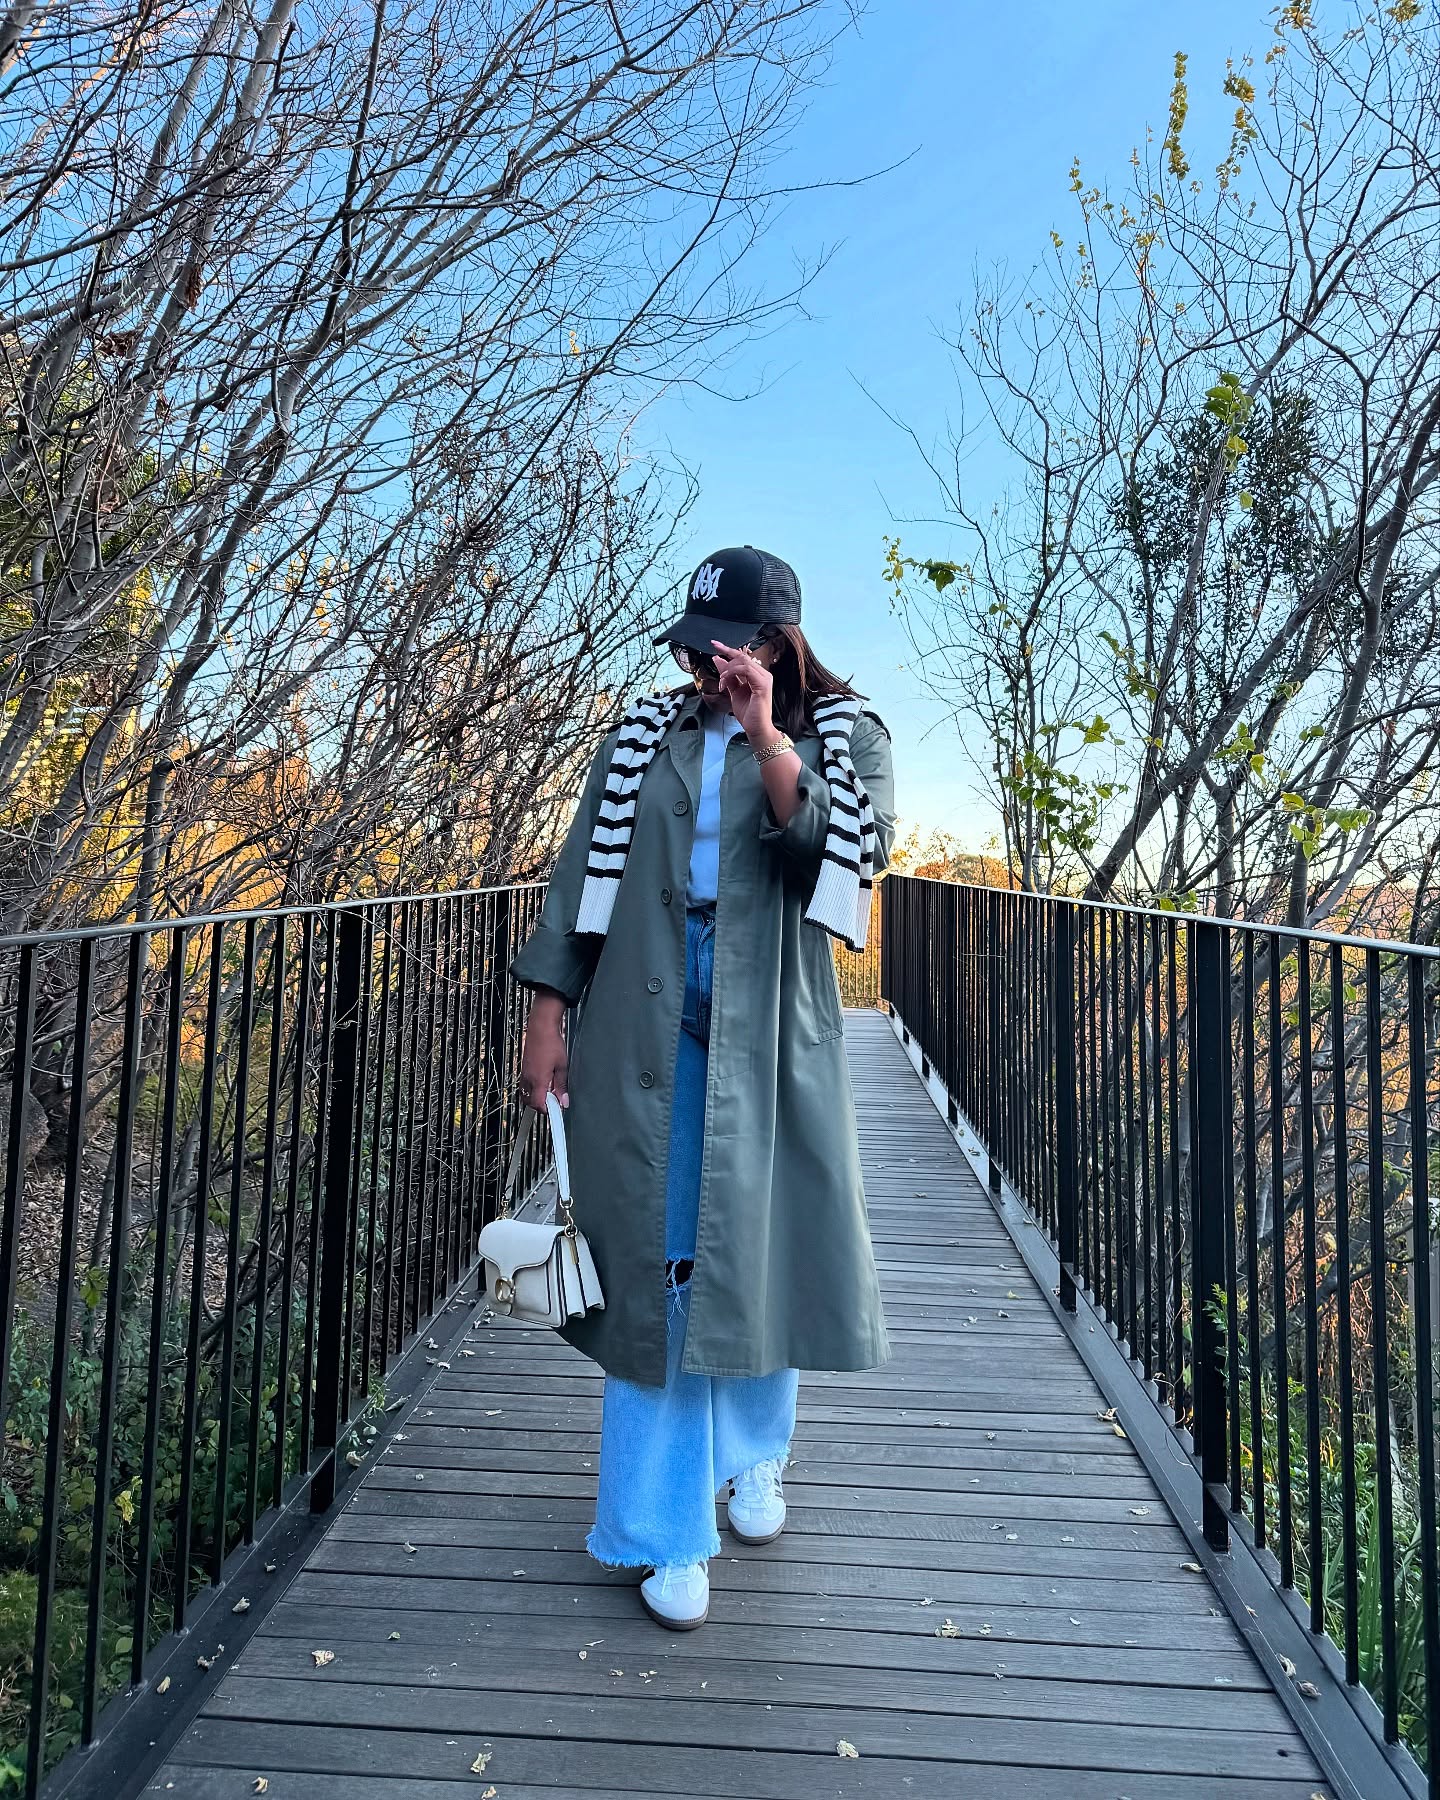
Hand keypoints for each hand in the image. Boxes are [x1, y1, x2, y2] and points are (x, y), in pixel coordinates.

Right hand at [519, 993, 568, 1110]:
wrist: (540, 1027)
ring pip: (526, 1094)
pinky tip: (544, 1082)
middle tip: (554, 1102)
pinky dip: (532, 1089)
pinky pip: (525, 1085)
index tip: (556, 1110)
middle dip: (541, 1106)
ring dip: (536, 1098)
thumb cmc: (552, 1043)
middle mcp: (528, 1079)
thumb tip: (564, 1101)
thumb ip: (562, 1086)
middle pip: (530, 1102)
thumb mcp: (562, 1066)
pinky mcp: (524, 1068)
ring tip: (550, 1092)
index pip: (538, 1104)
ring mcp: (524, 1073)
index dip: (547, 1110)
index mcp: (538, 1080)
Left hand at [709, 638, 777, 742]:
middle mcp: (762, 674)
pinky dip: (732, 673)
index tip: (715, 644)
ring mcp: (764, 678)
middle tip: (717, 668)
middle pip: (742, 656)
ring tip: (722, 681)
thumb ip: (727, 675)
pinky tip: (726, 681)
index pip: (742, 657)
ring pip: (743, 662)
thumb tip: (717, 659)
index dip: (727, 649)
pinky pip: (746, 670)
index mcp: (756, 674)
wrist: (756, 728)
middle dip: (726, 658)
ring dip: (728, 670)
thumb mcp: (733, 690)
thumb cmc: (748, 713)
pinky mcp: (763, 684)